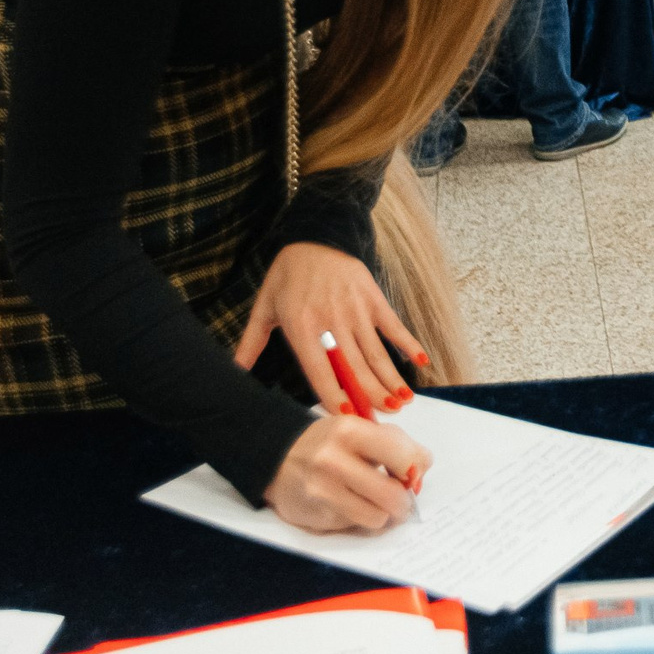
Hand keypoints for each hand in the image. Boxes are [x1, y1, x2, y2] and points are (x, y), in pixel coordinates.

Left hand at [233, 241, 425, 414]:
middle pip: (354, 367)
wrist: (315, 235)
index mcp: (302, 328)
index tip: (348, 419)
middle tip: (384, 419)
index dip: (335, 396)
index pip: (321, 371)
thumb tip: (233, 372)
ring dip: (391, 379)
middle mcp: (331, 322)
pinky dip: (408, 343)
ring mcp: (355, 310)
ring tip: (403, 401)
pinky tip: (420, 360)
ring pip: (375, 353)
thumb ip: (250, 343)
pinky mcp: (373, 298)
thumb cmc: (287, 275)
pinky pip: (393, 325)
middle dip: (371, 396)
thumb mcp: (264, 308)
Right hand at [263, 413, 429, 533]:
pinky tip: (350, 505)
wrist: (276, 458)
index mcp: (350, 431)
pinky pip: (356, 526)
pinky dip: (361, 519)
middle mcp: (333, 460)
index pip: (402, 456)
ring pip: (377, 517)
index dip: (414, 469)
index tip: (410, 473)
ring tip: (375, 502)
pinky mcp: (316, 516)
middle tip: (401, 498)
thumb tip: (423, 466)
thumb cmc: (328, 443)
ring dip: (383, 514)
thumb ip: (394, 442)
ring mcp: (322, 491)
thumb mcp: (359, 428)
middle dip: (404, 501)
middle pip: (393, 494)